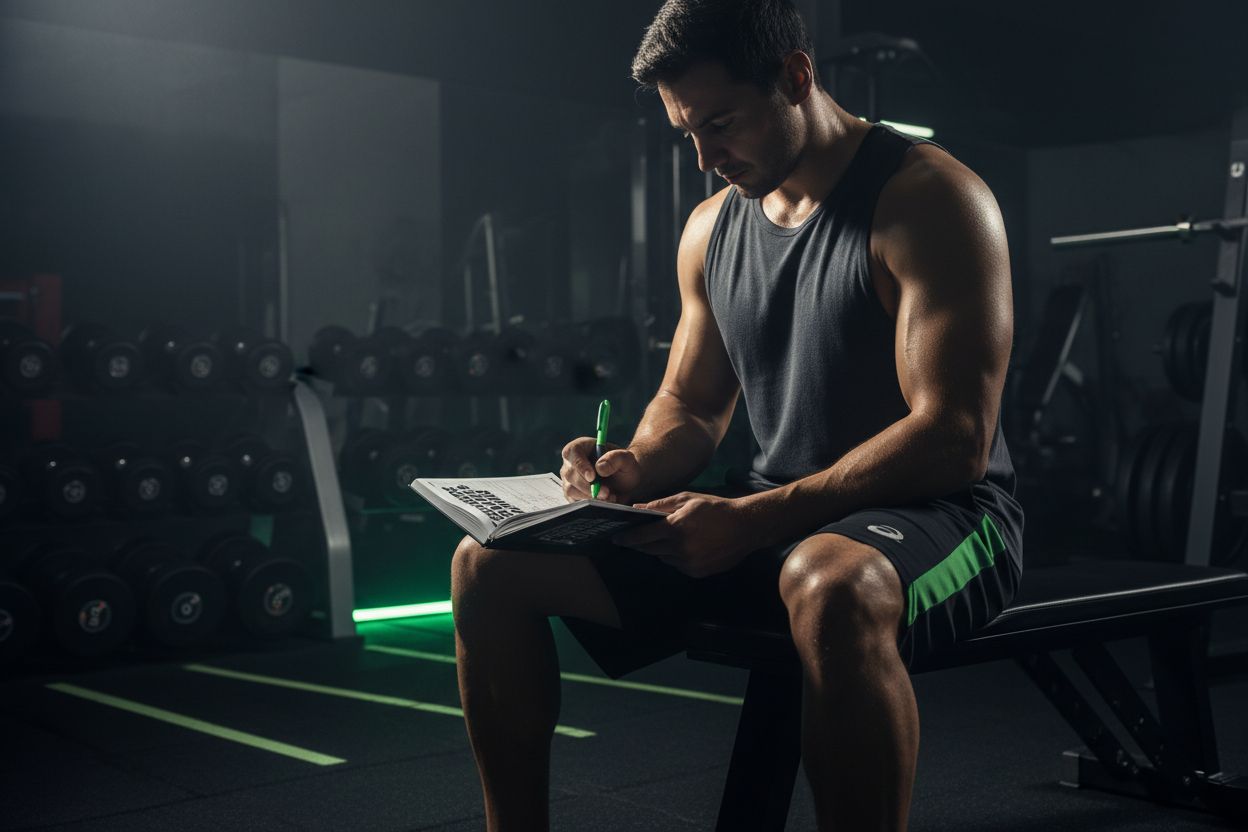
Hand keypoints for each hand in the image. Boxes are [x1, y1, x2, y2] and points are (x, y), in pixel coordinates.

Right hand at [560, 437, 642, 504]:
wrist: (626, 481)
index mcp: (580, 447)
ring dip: (590, 496)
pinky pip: (574, 501)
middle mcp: (570, 463)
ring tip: (609, 496)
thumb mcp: (626, 459)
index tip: (592, 477)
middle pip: (570, 474)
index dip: (580, 465)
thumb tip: (599, 467)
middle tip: (606, 492)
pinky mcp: (571, 494)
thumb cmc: (623, 466)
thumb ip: (615, 458)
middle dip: (588, 486)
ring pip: (571, 490)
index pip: (572, 453)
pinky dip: (589, 504)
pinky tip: (603, 501)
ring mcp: (569, 479)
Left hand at [612, 492, 760, 577]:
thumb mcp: (687, 499)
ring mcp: (689, 563)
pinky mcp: (697, 572)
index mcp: (676, 527)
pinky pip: (677, 565)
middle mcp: (680, 548)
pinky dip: (675, 557)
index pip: (643, 536)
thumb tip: (637, 508)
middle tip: (631, 539)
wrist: (745, 527)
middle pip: (650, 549)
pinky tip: (683, 547)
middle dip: (640, 544)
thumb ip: (660, 505)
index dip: (628, 538)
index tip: (616, 538)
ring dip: (659, 550)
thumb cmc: (715, 508)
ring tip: (664, 539)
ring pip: (663, 558)